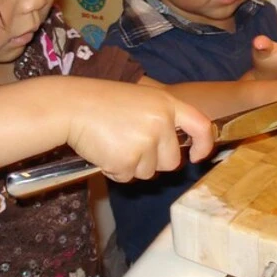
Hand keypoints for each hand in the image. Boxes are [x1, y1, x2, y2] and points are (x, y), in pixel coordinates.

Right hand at [66, 81, 213, 181]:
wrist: (73, 106)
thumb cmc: (103, 101)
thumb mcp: (141, 99)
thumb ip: (162, 118)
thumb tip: (175, 148)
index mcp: (167, 104)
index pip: (201, 126)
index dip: (203, 144)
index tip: (196, 156)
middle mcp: (162, 124)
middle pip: (172, 161)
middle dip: (155, 161)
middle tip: (131, 144)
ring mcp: (146, 143)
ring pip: (149, 172)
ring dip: (132, 165)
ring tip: (114, 142)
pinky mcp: (128, 161)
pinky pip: (128, 177)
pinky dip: (115, 170)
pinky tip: (104, 151)